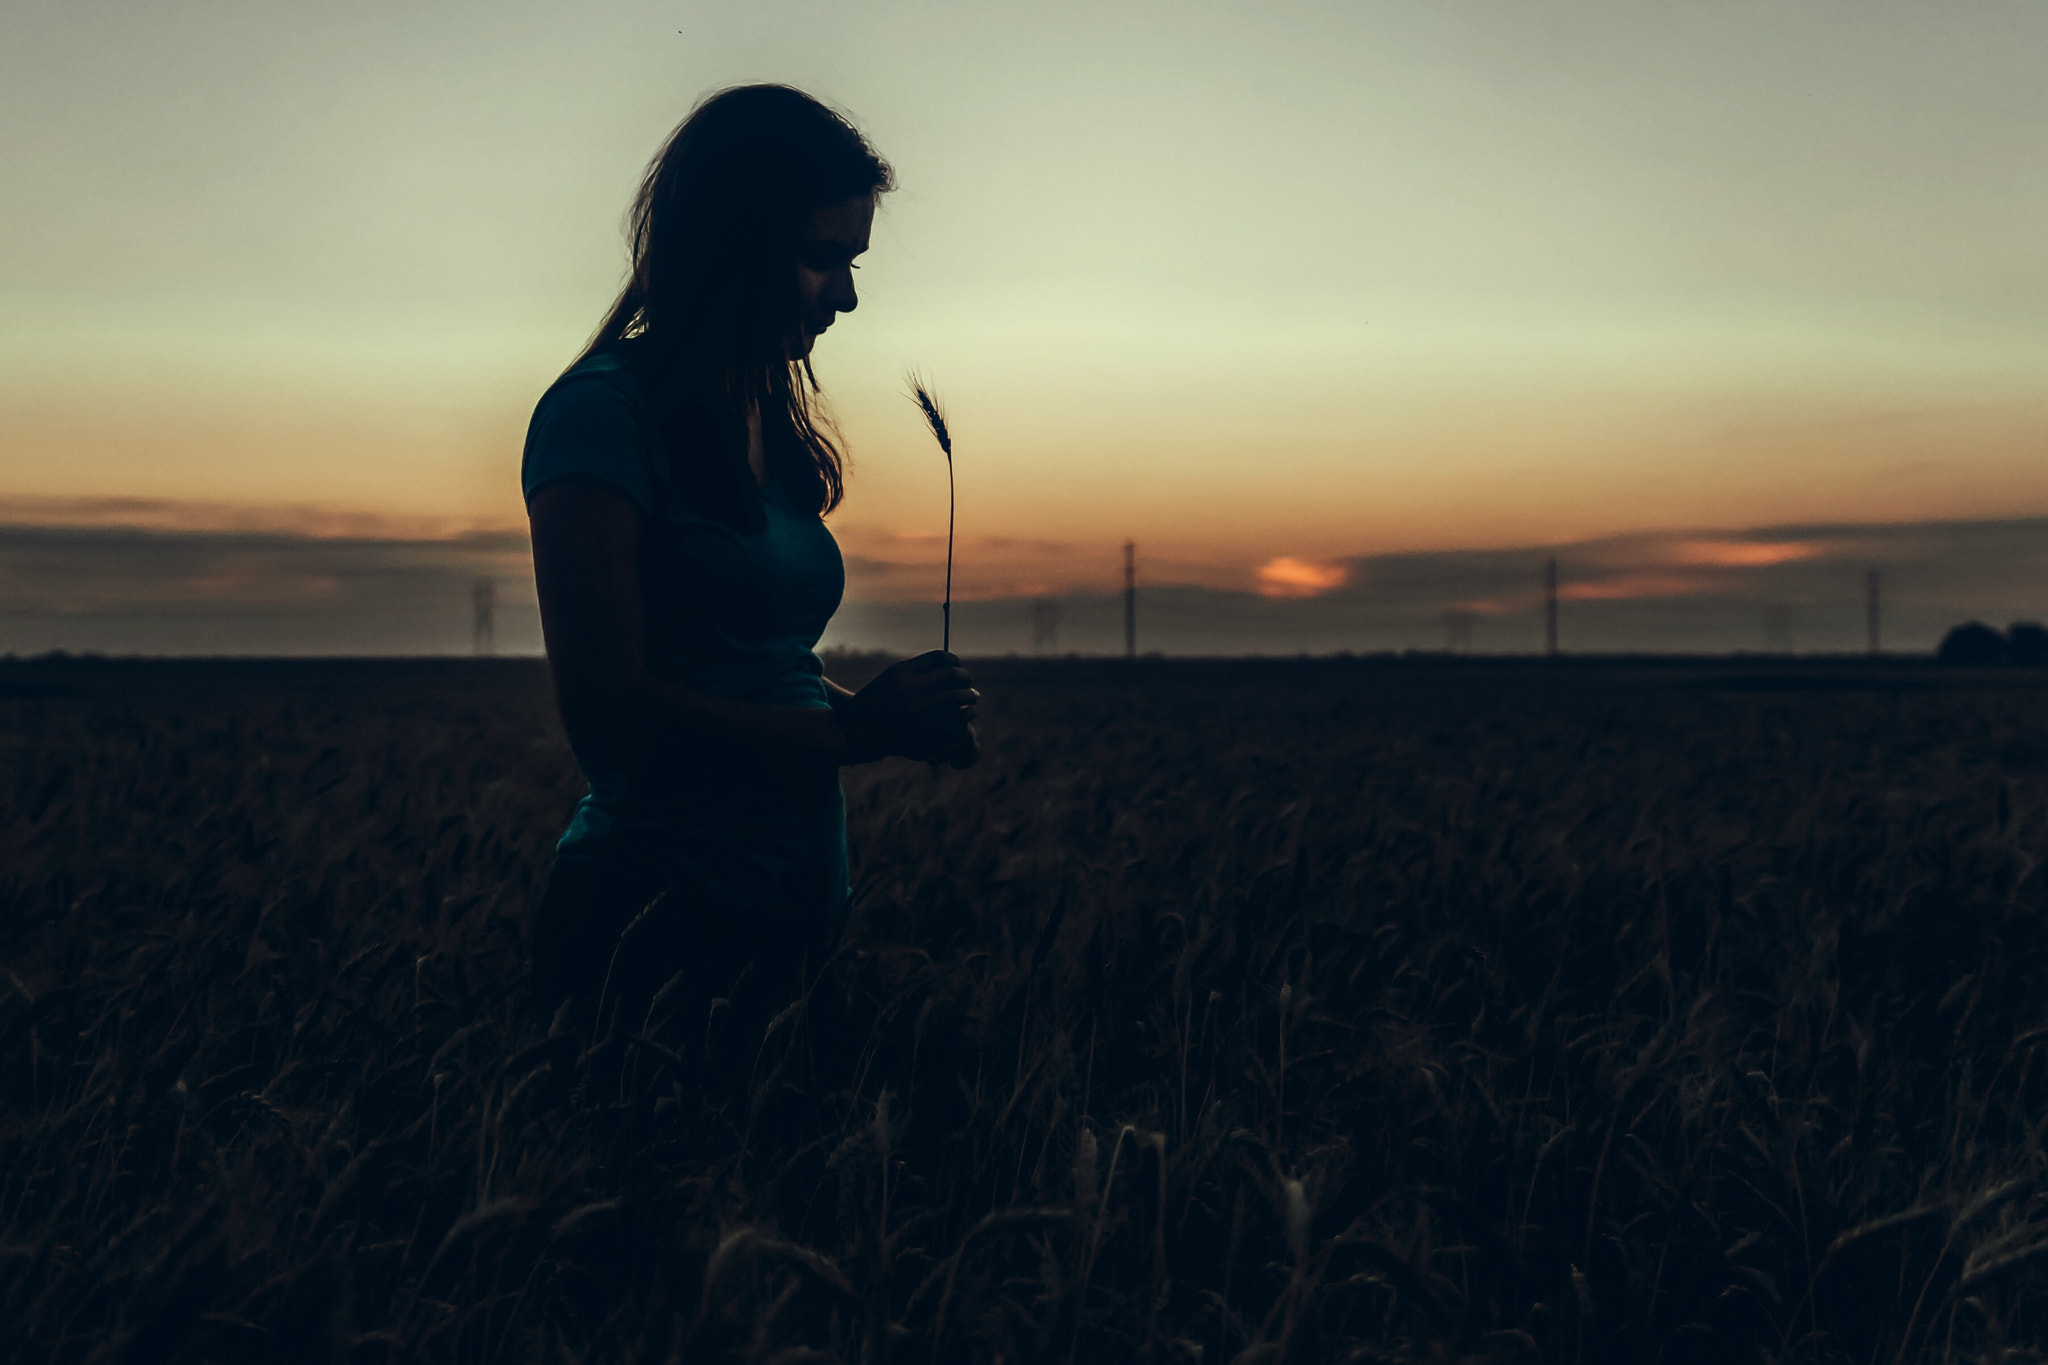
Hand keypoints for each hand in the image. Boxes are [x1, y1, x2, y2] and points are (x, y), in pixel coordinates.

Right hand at [836, 652, 977, 763]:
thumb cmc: (876, 701)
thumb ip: (916, 671)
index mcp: (902, 670)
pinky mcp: (921, 727)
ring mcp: (916, 708)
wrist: (857, 729)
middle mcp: (910, 687)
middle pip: (951, 674)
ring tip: (973, 697)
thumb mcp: (891, 678)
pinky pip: (952, 718)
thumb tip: (947, 664)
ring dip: (970, 696)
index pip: (939, 657)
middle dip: (966, 677)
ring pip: (956, 696)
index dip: (954, 660)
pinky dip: (965, 714)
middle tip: (969, 683)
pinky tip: (968, 713)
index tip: (957, 666)